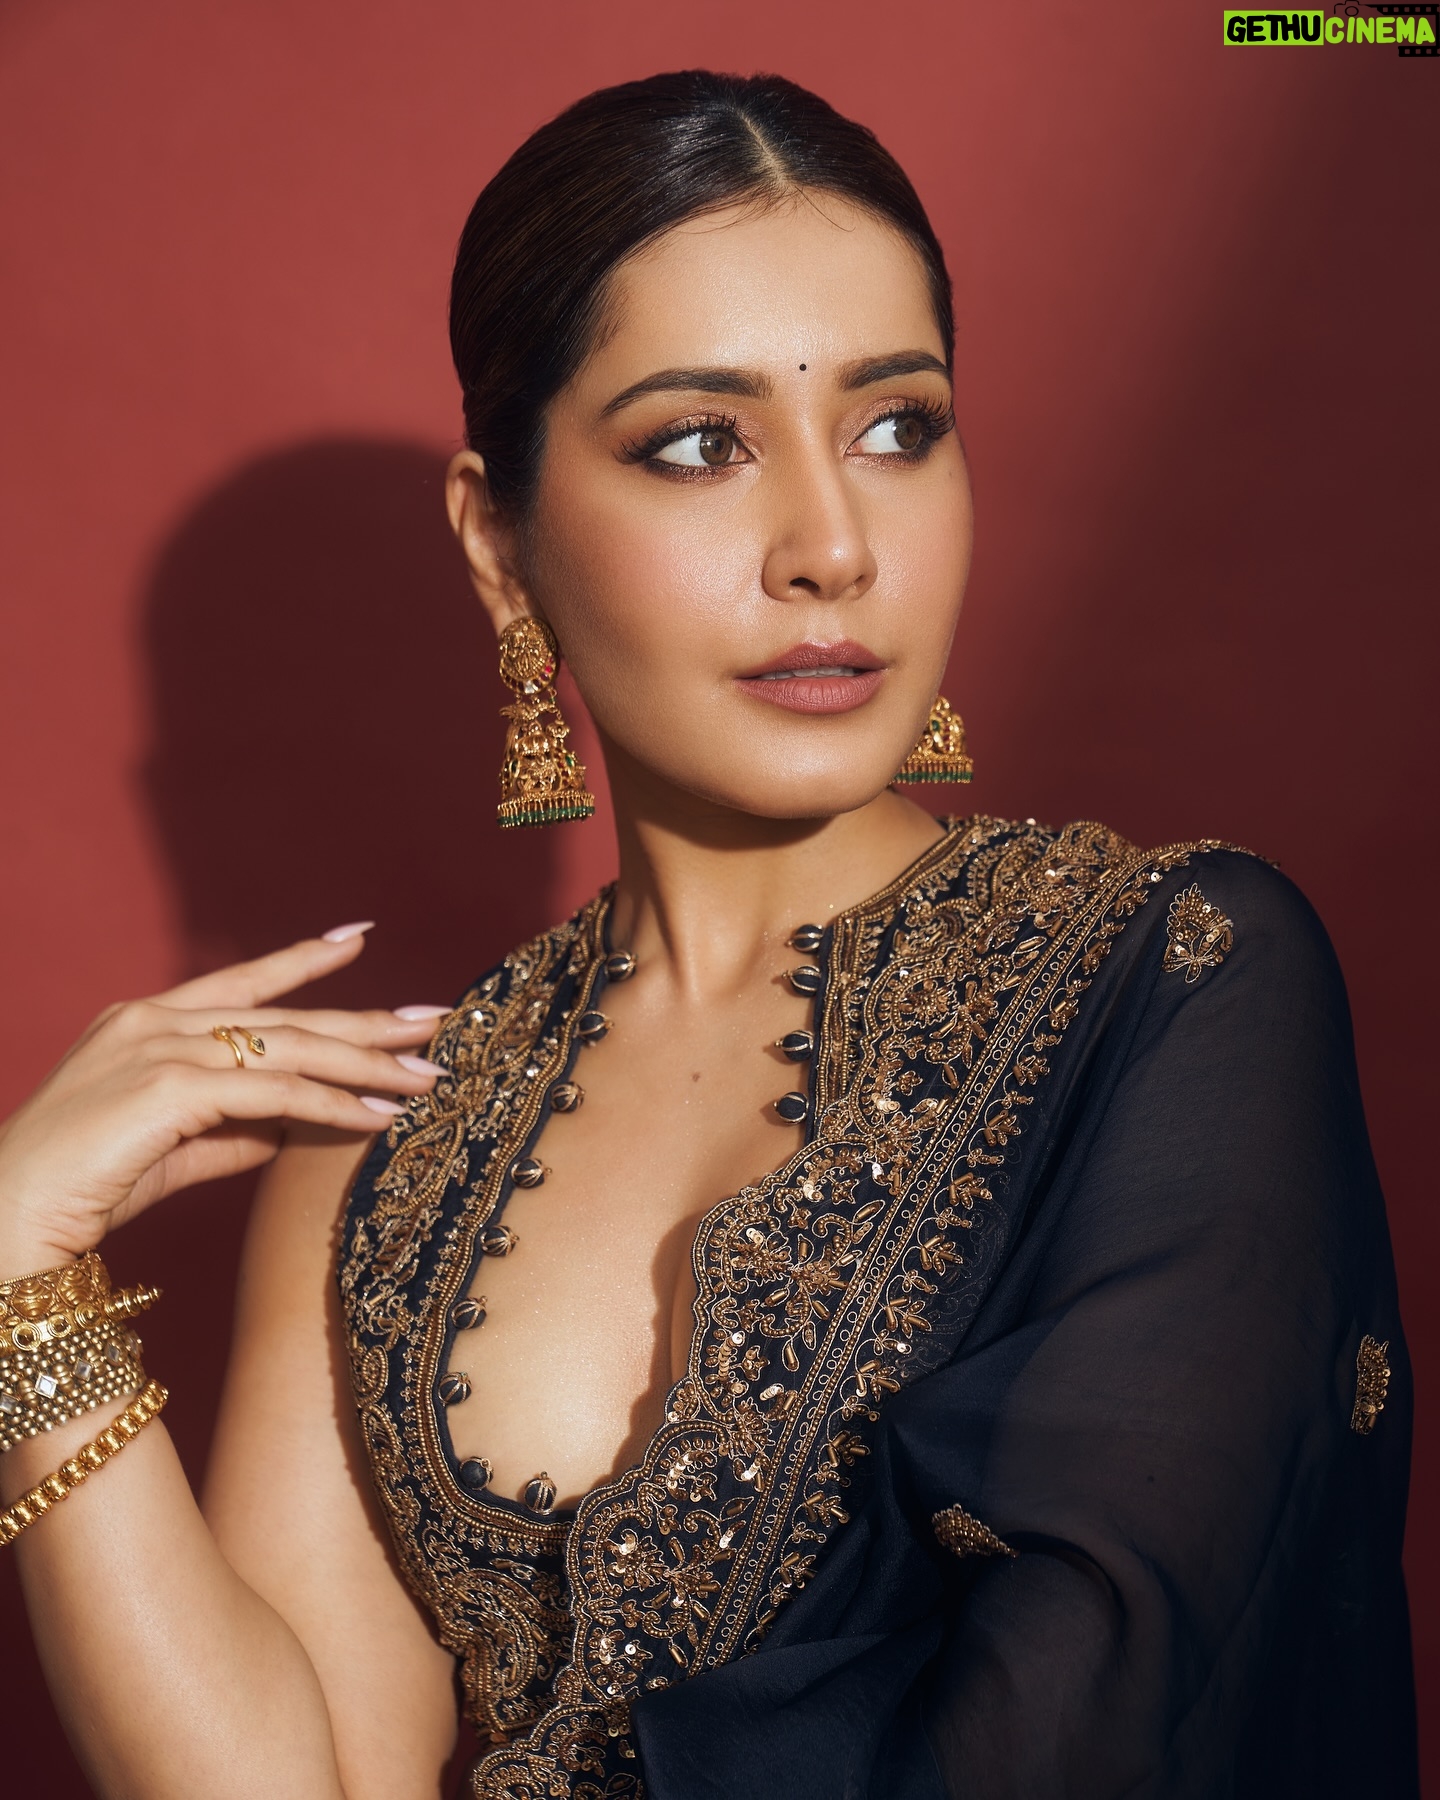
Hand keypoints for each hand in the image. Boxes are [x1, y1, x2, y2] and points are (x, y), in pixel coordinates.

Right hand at [0, 928, 449, 1273]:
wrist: (9, 1218)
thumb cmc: (86, 1186)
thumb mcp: (175, 1144)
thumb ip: (235, 1126)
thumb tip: (297, 1120)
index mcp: (147, 1020)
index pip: (243, 982)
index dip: (303, 960)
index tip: (357, 938)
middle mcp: (155, 1019)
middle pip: (284, 1015)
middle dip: (365, 1019)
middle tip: (434, 1020)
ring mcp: (160, 1046)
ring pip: (288, 1047)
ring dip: (366, 1064)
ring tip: (424, 1077)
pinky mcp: (168, 1087)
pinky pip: (273, 1092)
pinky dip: (330, 1104)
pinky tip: (375, 1116)